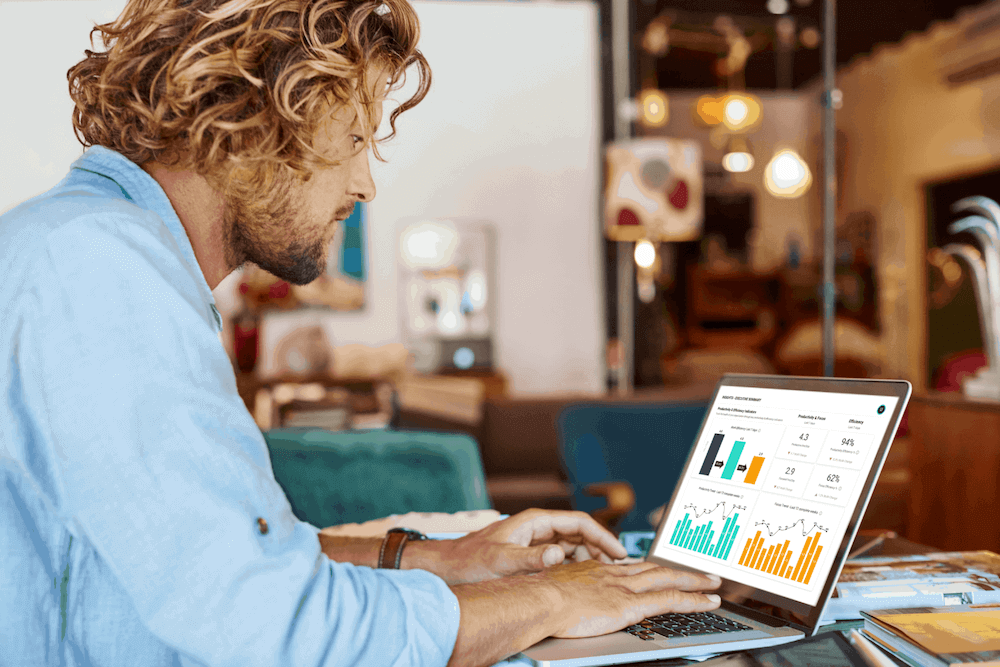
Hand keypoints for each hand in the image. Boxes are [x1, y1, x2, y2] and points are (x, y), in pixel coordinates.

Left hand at [405, 508, 627, 583]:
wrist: (447, 567)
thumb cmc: (469, 562)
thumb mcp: (502, 561)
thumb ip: (531, 558)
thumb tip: (559, 555)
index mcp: (534, 521)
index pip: (579, 522)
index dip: (603, 536)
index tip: (619, 553)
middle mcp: (536, 527)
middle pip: (579, 533)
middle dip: (600, 548)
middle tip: (617, 569)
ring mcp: (533, 540)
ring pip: (572, 545)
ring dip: (589, 558)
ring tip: (604, 576)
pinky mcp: (529, 554)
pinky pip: (560, 556)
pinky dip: (575, 565)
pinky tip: (581, 580)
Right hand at [539, 560, 721, 637]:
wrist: (538, 598)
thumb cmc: (539, 597)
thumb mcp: (556, 588)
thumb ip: (570, 592)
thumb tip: (568, 600)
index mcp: (598, 571)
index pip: (632, 568)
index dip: (651, 568)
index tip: (662, 569)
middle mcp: (616, 575)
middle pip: (656, 569)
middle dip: (681, 571)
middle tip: (702, 572)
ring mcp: (625, 588)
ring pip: (669, 580)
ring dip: (695, 582)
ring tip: (714, 584)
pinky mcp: (630, 605)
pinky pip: (670, 601)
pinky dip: (693, 600)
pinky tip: (708, 602)